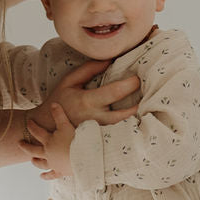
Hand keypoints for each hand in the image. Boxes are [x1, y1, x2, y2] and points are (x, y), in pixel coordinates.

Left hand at [24, 103, 75, 179]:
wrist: (82, 157)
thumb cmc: (74, 140)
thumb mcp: (66, 124)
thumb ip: (59, 114)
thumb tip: (53, 103)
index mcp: (49, 141)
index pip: (37, 132)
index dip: (32, 126)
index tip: (28, 122)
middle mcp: (48, 153)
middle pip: (33, 150)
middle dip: (26, 146)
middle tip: (19, 143)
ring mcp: (53, 163)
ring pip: (41, 163)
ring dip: (36, 161)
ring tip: (32, 160)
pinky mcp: (60, 171)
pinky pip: (51, 175)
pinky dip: (46, 176)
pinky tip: (42, 176)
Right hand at [27, 58, 141, 133]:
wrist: (47, 127)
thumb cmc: (59, 100)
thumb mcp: (70, 81)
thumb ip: (89, 69)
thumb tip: (109, 60)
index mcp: (87, 101)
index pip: (114, 92)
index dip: (129, 84)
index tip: (138, 77)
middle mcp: (95, 118)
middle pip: (124, 114)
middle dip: (139, 104)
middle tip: (151, 94)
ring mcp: (97, 131)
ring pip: (123, 127)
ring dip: (136, 118)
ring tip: (150, 109)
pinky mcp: (98, 139)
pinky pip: (117, 135)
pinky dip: (128, 128)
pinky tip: (140, 123)